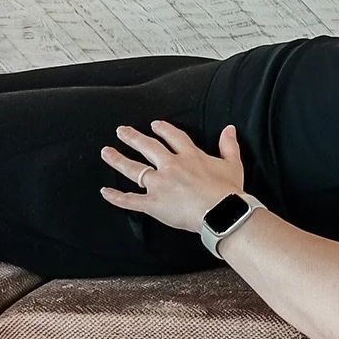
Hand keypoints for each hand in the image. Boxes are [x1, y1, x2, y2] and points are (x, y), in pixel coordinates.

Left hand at [99, 122, 246, 232]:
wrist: (222, 212)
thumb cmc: (229, 191)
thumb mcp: (233, 164)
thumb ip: (229, 145)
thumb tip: (229, 129)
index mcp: (190, 156)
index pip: (174, 137)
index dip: (163, 129)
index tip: (155, 125)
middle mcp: (171, 166)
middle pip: (148, 147)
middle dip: (133, 138)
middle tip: (121, 131)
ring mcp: (160, 184)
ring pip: (134, 169)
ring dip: (118, 159)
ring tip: (106, 152)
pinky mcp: (153, 203)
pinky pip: (130, 200)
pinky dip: (116, 197)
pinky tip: (105, 191)